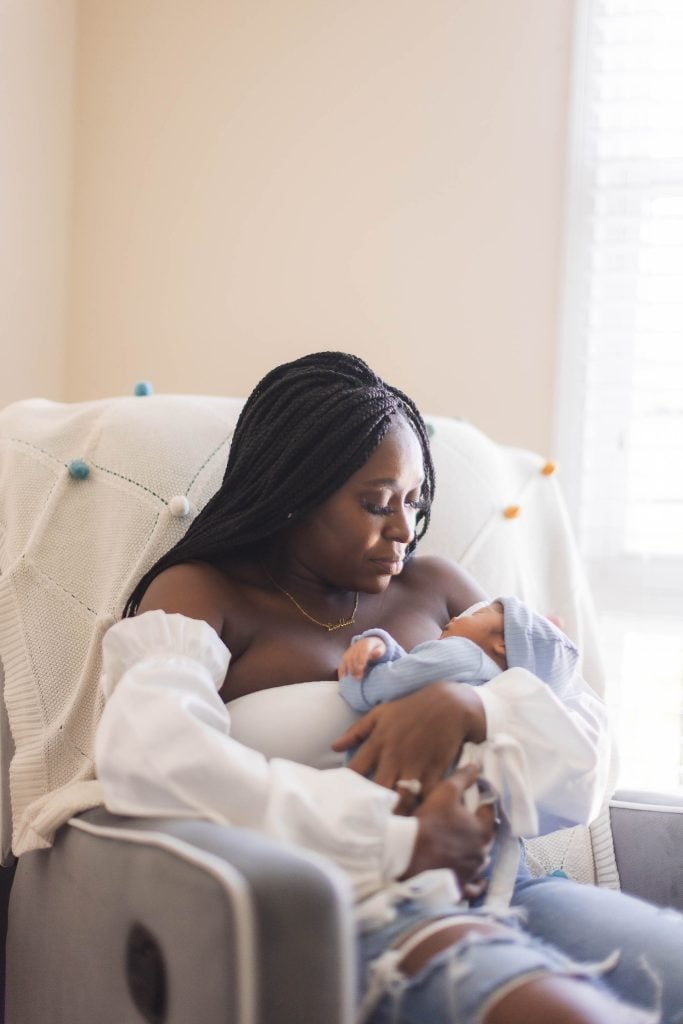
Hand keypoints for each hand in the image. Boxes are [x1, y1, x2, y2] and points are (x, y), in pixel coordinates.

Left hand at [331, 683, 486, 811]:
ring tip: (388, 830)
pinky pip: (426, 797)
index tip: (341, 802)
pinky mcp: (435, 772)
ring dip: (396, 814)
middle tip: (363, 824)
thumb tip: (333, 747)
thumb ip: (356, 731)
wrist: (449, 704)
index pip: (355, 770)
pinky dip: (422, 809)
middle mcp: (394, 757)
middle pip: (377, 790)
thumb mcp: (380, 713)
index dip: (346, 788)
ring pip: (401, 799)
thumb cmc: (411, 708)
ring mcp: (415, 765)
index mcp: (378, 742)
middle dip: (370, 808)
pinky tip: (416, 821)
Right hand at [337, 636, 386, 679]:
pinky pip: (342, 662)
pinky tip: (343, 677)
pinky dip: (342, 670)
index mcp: (367, 643)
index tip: (361, 668)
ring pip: (347, 659)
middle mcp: (357, 646)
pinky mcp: (346, 655)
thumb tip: (376, 653)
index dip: (361, 659)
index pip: (363, 650)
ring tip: (353, 678)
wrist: (369, 642)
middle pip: (354, 656)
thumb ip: (379, 651)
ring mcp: (350, 650)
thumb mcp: (381, 648)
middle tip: (358, 678)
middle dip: (355, 668)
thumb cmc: (377, 648)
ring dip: (349, 669)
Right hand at [399, 766, 494, 898]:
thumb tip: (476, 766)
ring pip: (480, 860)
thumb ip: (462, 778)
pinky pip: (474, 886)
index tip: (475, 796)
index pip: (489, 811)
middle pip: (486, 836)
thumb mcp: (444, 793)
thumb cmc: (429, 822)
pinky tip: (470, 875)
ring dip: (474, 852)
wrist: (409, 856)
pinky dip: (474, 881)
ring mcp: (473, 872)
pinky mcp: (462, 887)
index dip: (482, 801)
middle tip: (466, 821)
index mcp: (483, 830)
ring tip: (463, 846)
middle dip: (478, 828)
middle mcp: (483, 853)